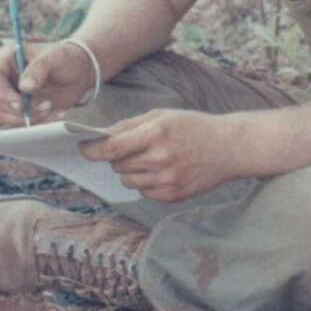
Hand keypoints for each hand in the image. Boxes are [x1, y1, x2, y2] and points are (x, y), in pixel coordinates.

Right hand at [0, 40, 95, 126]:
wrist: (79, 71)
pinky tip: (57, 113)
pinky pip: (21, 124)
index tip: (20, 105)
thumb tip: (24, 87)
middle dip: (22, 111)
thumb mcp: (56, 56)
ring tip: (52, 109)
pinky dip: (39, 123)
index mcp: (6, 60)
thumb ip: (40, 68)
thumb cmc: (65, 57)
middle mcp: (4, 80)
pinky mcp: (20, 111)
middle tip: (47, 105)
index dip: (3, 95)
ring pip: (7, 118)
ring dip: (30, 118)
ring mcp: (10, 97)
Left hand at [81, 109, 237, 201]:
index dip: (92, 150)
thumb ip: (130, 125)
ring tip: (149, 159)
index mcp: (157, 133)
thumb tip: (101, 136)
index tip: (83, 148)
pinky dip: (145, 182)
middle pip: (117, 166)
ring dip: (130, 171)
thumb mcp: (163, 115)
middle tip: (131, 148)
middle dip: (117, 157)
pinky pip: (143, 192)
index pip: (112, 148)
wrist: (227, 148)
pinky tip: (161, 170)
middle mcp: (161, 159)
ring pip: (128, 181)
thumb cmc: (193, 126)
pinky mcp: (173, 196)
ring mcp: (167, 180)